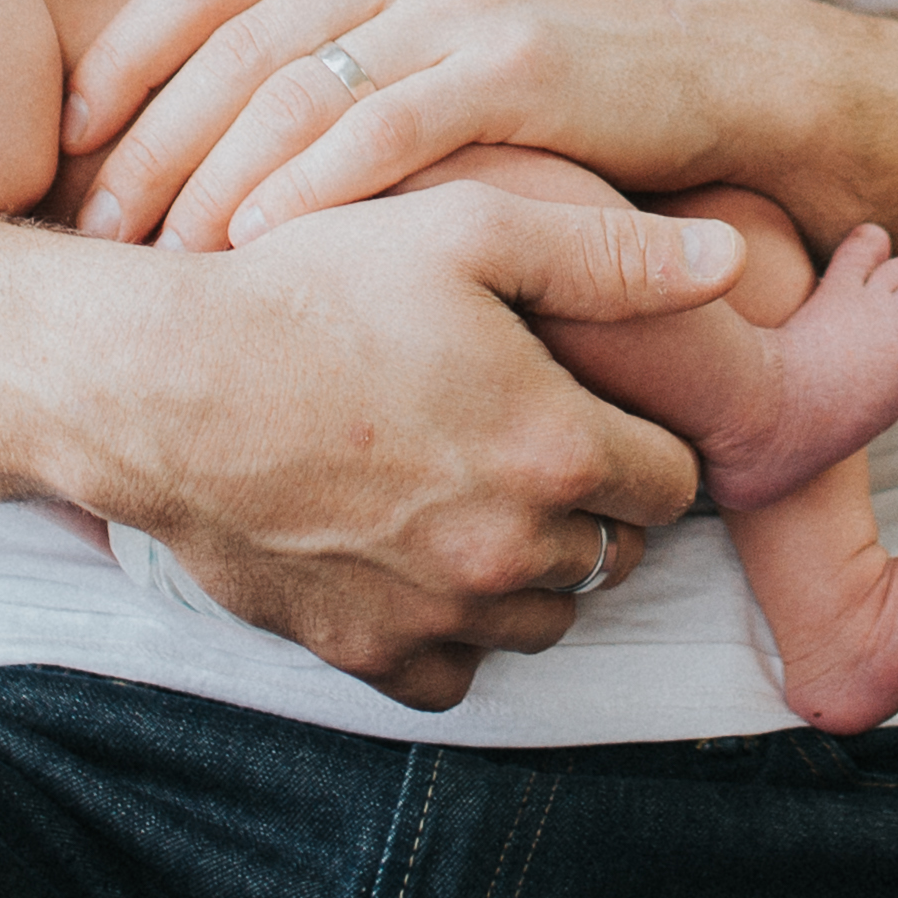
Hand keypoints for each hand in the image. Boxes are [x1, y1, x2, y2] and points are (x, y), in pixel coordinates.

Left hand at [67, 0, 763, 250]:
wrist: (711, 63)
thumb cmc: (550, 28)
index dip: (120, 59)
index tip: (61, 142)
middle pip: (230, 47)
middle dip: (147, 146)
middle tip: (91, 231)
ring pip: (293, 95)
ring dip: (212, 187)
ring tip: (162, 262)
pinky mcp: (517, 69)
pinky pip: (382, 135)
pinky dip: (309, 194)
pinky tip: (262, 249)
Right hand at [88, 180, 739, 705]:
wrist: (162, 383)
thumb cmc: (314, 286)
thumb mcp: (468, 228)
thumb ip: (610, 254)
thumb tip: (734, 263)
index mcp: (556, 452)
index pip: (675, 481)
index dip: (641, 433)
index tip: (589, 396)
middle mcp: (512, 554)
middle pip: (615, 555)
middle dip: (591, 501)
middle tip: (522, 429)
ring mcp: (440, 617)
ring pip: (545, 616)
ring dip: (530, 564)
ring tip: (467, 482)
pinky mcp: (368, 656)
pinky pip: (457, 669)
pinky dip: (453, 623)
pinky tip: (414, 547)